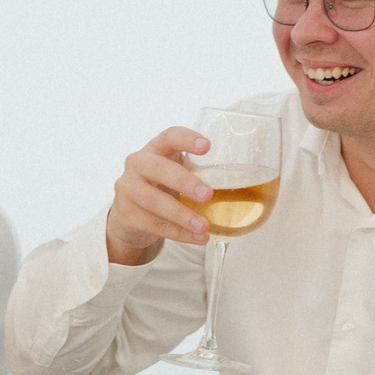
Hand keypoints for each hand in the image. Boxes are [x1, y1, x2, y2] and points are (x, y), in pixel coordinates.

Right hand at [103, 127, 214, 264]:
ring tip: (204, 226)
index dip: (186, 139)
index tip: (207, 146)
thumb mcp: (174, 172)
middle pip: (158, 168)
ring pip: (154, 201)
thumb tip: (248, 183)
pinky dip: (179, 233)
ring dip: (182, 216)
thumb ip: (198, 172)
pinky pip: (154, 225)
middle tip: (207, 195)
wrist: (128, 215)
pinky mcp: (126, 215)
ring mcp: (128, 190)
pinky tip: (197, 238)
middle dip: (184, 182)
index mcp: (154, 149)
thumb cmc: (161, 187)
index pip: (169, 136)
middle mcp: (137, 164)